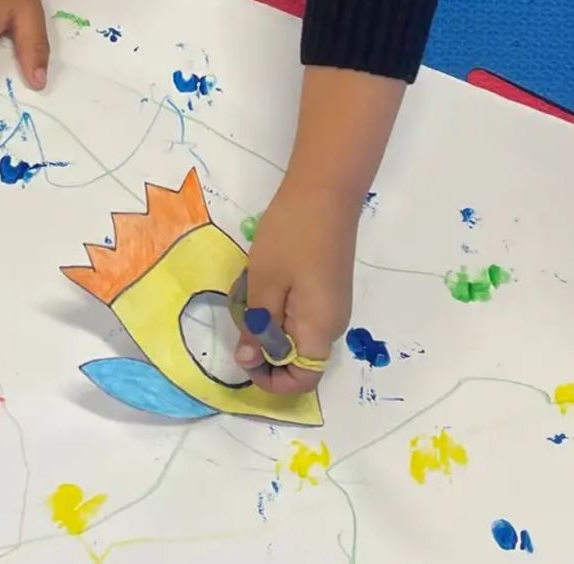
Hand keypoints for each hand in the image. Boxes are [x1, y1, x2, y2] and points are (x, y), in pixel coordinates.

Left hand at [233, 175, 357, 393]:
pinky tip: (264, 280)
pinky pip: (300, 315)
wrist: (325, 191)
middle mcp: (332, 325)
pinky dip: (278, 309)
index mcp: (320, 330)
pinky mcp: (327, 289)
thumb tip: (249, 362)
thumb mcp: (264, 283)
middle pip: (298, 360)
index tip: (243, 354)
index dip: (270, 380)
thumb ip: (258, 328)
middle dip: (264, 348)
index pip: (302, 381)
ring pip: (296, 336)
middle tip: (242, 314)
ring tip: (251, 292)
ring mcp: (332, 306)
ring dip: (269, 325)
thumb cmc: (291, 236)